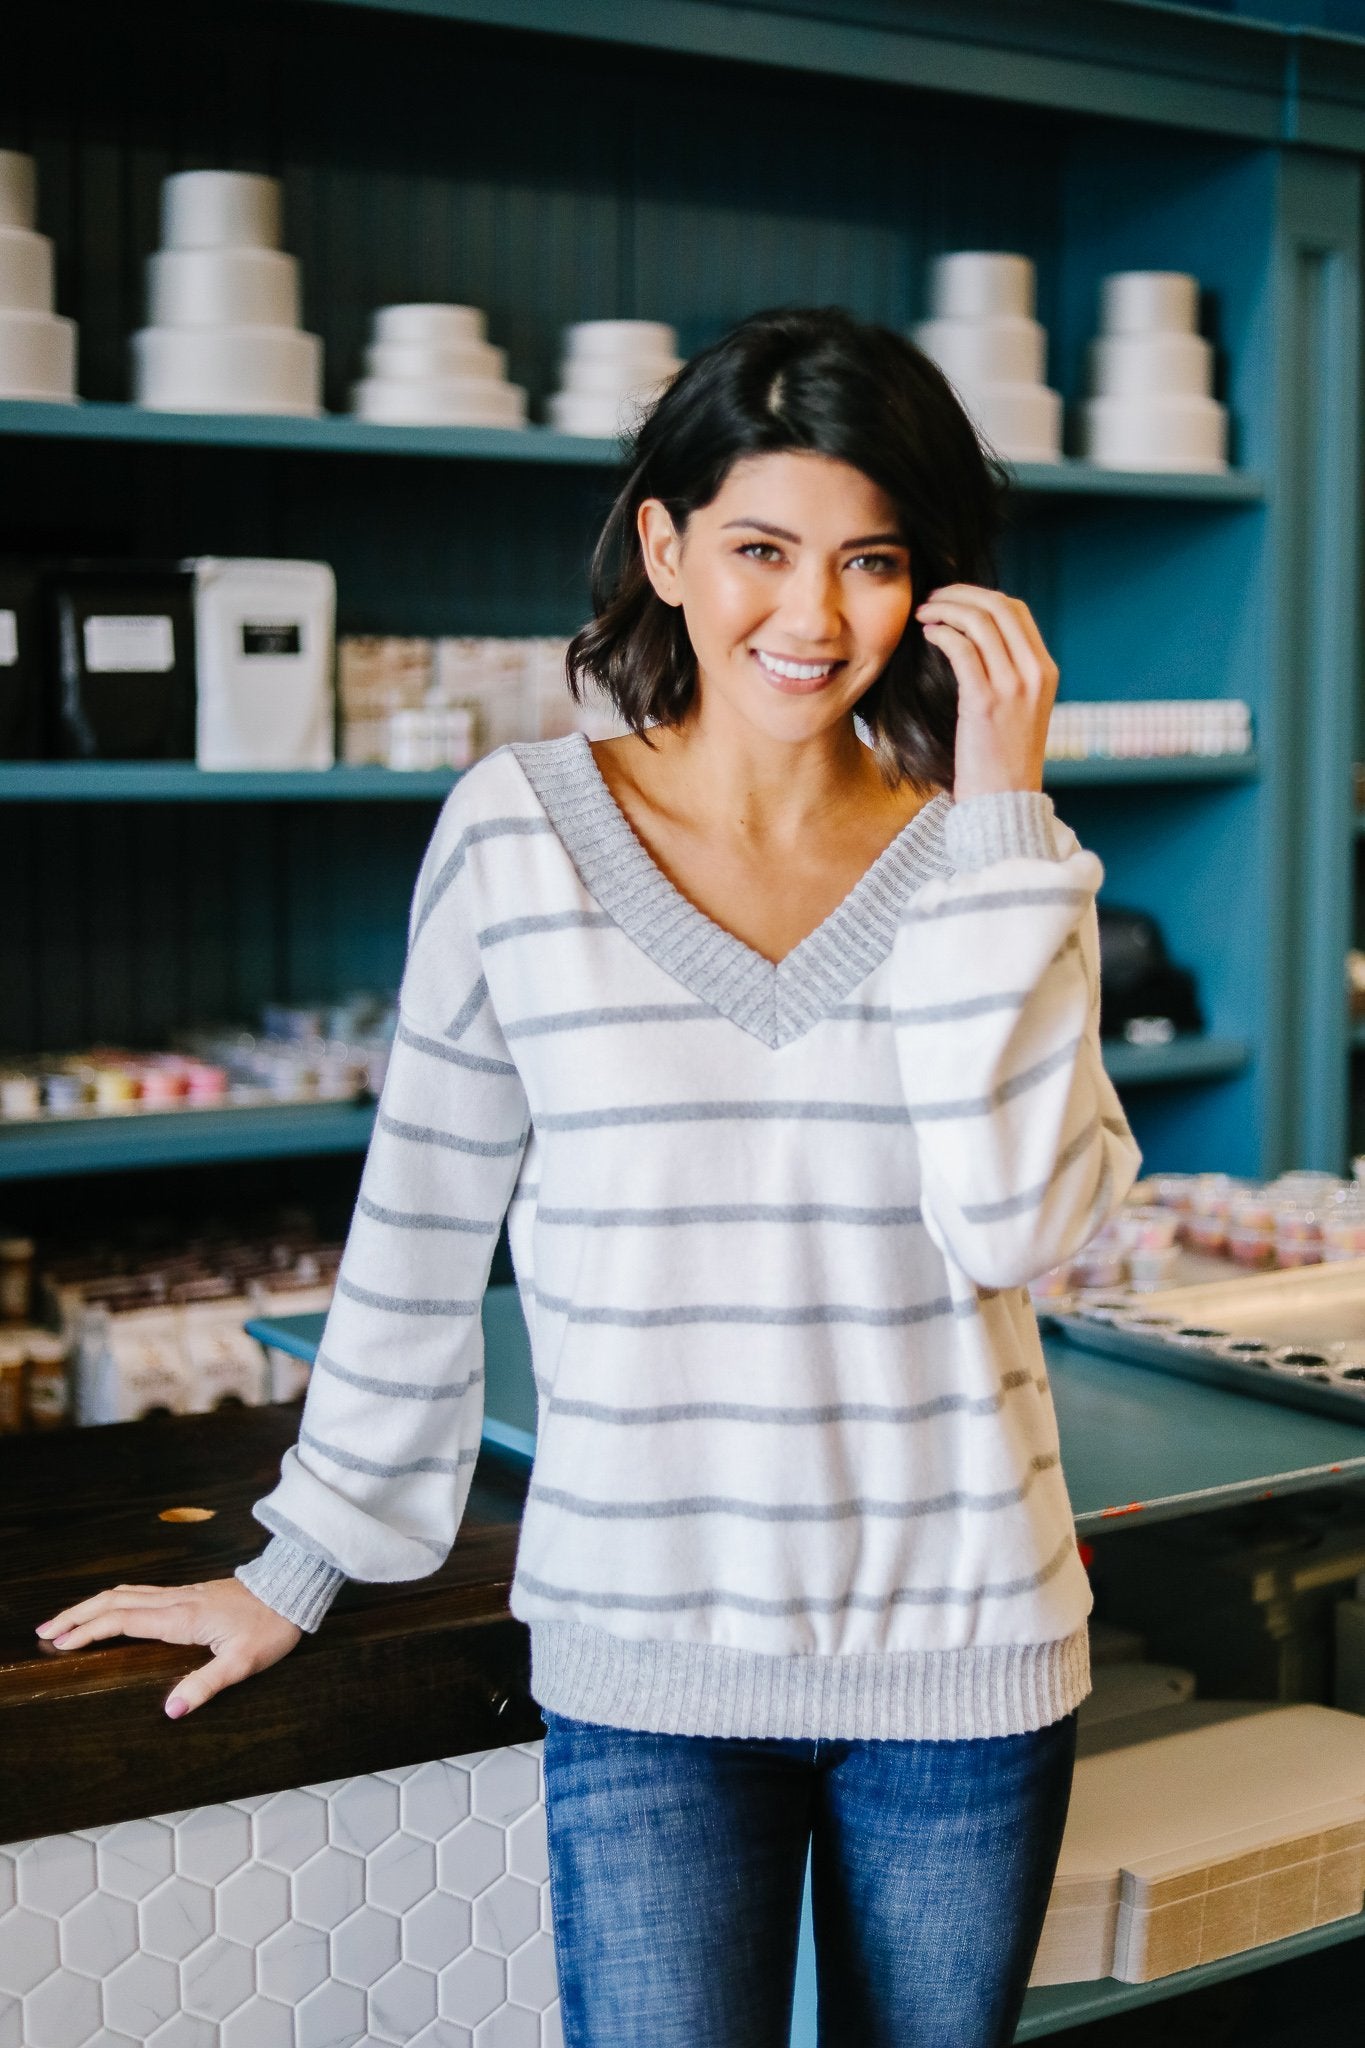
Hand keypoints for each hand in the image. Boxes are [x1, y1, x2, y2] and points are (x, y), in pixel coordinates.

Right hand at [35, 1577, 302, 1718]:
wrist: (292, 1591)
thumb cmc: (270, 1626)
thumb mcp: (242, 1663)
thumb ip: (206, 1685)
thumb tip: (170, 1710)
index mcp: (181, 1618)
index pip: (122, 1620)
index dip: (88, 1631)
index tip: (59, 1643)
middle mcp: (176, 1601)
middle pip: (114, 1600)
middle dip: (77, 1614)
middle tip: (45, 1630)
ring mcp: (182, 1594)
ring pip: (126, 1593)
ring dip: (93, 1605)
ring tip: (67, 1620)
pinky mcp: (191, 1593)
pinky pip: (141, 1593)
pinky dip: (115, 1600)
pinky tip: (111, 1609)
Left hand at [916, 585, 1057, 799]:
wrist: (1004, 801)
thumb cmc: (1001, 759)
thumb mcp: (1018, 710)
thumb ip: (1008, 674)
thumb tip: (975, 640)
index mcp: (1046, 671)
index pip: (1017, 610)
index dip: (981, 596)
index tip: (953, 599)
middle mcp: (1035, 673)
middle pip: (999, 606)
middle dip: (960, 594)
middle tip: (932, 598)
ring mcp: (1013, 687)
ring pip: (979, 622)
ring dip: (946, 609)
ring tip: (923, 613)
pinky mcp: (986, 702)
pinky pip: (962, 649)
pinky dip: (942, 633)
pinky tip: (928, 635)